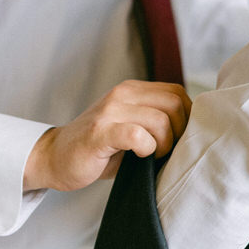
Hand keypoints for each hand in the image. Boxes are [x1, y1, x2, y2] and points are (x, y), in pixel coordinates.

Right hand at [23, 80, 190, 191]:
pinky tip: (139, 157)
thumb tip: (193, 130)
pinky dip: (147, 148)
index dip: (187, 118)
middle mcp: (122, 95)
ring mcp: (110, 112)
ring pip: (160, 120)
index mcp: (132, 90)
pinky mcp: (100, 133)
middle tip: (166, 151)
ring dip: (164, 144)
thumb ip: (156, 120)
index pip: (178, 93)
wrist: (55, 158)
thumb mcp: (131, 126)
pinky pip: (137, 135)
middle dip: (179, 132)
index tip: (178, 140)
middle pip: (174, 104)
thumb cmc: (99, 150)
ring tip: (152, 156)